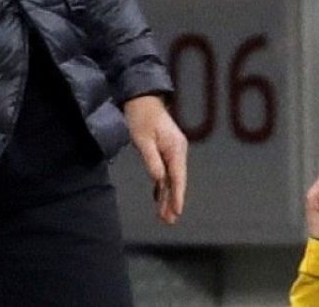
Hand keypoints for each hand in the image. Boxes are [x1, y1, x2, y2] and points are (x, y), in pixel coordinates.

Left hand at [125, 95, 187, 224]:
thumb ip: (152, 160)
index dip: (177, 196)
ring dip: (167, 196)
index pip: (177, 177)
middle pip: (175, 181)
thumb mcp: (143, 139)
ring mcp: (172, 151)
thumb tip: (160, 179)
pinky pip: (165, 172)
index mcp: (175, 148)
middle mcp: (177, 151)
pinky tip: (160, 199)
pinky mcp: (165, 150)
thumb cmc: (141, 116)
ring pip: (170, 178)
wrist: (141, 98)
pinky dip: (162, 186)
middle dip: (172, 201)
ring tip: (164, 216)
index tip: (177, 212)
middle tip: (168, 221)